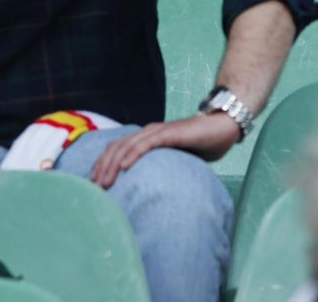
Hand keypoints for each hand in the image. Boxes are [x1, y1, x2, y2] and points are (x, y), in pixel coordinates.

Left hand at [87, 114, 241, 187]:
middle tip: (94, 188)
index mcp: (146, 138)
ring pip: (127, 145)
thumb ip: (161, 169)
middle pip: (115, 147)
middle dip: (102, 167)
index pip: (116, 149)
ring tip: (104, 181)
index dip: (102, 165)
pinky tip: (125, 165)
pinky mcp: (171, 132)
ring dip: (113, 164)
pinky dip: (134, 153)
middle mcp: (148, 132)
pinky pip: (148, 142)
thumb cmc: (202, 144)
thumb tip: (150, 193)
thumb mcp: (176, 160)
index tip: (94, 184)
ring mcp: (158, 130)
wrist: (223, 126)